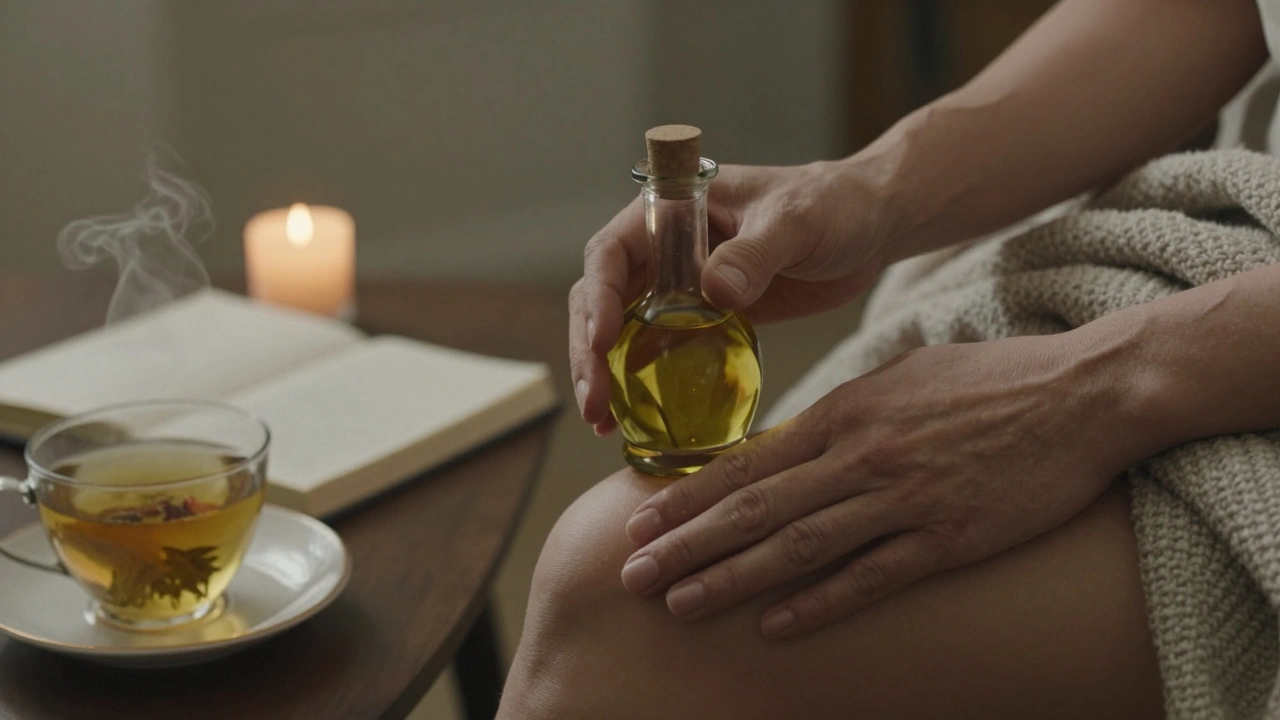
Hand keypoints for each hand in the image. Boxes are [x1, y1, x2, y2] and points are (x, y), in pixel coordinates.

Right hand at [569, 161, 894, 434]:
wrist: (868, 225)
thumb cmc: (833, 205)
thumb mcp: (796, 223)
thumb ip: (755, 254)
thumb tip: (713, 292)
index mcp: (672, 209)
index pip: (612, 251)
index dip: (599, 297)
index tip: (601, 341)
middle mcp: (664, 247)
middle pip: (603, 298)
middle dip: (590, 351)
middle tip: (594, 405)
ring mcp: (680, 285)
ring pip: (622, 330)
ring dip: (607, 375)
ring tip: (603, 425)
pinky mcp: (703, 317)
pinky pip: (660, 351)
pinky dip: (643, 385)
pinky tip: (637, 424)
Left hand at [616, 334, 1157, 638]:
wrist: (1081, 393)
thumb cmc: (989, 380)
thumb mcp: (901, 377)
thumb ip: (843, 413)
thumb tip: (792, 442)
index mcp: (846, 411)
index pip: (748, 461)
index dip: (688, 496)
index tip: (640, 520)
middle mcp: (861, 454)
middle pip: (755, 509)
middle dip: (687, 544)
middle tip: (633, 574)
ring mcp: (903, 498)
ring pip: (798, 546)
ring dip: (731, 579)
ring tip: (681, 604)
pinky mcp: (948, 538)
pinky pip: (870, 577)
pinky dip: (819, 604)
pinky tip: (776, 625)